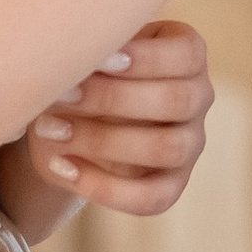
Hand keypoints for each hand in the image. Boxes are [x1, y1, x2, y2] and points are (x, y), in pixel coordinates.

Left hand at [0, 20, 213, 241]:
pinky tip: (63, 168)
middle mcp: (198, 98)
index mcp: (189, 54)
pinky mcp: (173, 185)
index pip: (185, 55)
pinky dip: (104, 187)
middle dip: (114, 98)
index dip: (145, 58)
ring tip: (53, 131)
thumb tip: (68, 64)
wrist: (78, 115)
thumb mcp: (92, 54)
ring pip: (167, 148)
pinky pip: (152, 197)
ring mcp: (190, 144)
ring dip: (104, 141)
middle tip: (60, 94)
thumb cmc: (88, 70)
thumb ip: (89, 54)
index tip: (98, 59)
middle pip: (177, 100)